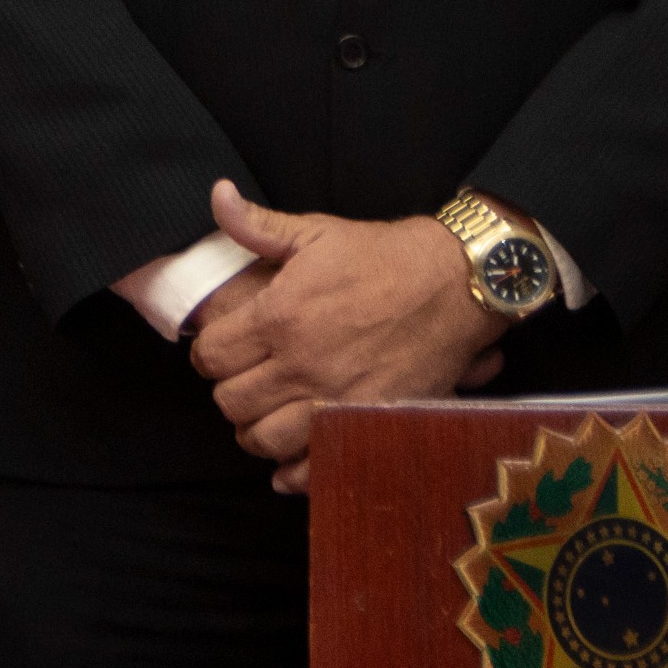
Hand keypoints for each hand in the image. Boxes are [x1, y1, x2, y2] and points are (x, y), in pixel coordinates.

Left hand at [188, 182, 505, 494]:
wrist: (458, 284)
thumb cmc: (384, 256)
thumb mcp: (316, 232)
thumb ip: (257, 224)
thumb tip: (217, 195)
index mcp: (280, 316)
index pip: (210, 357)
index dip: (209, 355)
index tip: (223, 351)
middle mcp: (302, 364)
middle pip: (231, 403)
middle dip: (230, 392)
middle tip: (246, 380)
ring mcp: (337, 397)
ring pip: (265, 440)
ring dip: (257, 430)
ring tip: (267, 414)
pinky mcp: (371, 420)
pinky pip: (318, 465)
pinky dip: (297, 472)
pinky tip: (291, 461)